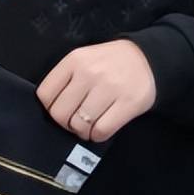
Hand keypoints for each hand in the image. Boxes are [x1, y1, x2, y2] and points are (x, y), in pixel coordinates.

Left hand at [37, 40, 156, 142]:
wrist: (148, 58)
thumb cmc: (109, 63)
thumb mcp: (82, 60)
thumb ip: (65, 79)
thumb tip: (50, 107)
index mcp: (73, 61)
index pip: (45, 94)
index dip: (49, 108)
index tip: (58, 111)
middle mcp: (89, 73)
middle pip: (60, 113)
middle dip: (65, 124)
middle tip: (73, 123)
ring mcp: (110, 88)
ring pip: (80, 124)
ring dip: (82, 132)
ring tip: (88, 127)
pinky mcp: (129, 103)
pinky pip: (102, 130)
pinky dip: (97, 136)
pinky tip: (99, 130)